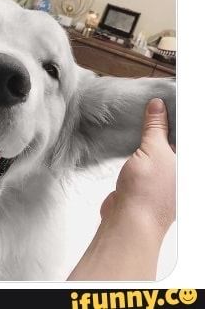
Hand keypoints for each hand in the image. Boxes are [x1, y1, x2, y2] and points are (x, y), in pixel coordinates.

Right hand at [68, 97, 174, 279]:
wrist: (128, 222)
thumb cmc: (148, 193)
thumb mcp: (154, 149)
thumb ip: (156, 126)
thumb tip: (158, 106)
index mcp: (188, 164)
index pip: (186, 132)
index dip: (178, 113)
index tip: (169, 96)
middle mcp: (182, 172)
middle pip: (176, 139)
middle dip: (166, 120)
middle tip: (157, 100)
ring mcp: (167, 177)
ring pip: (162, 146)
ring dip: (154, 131)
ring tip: (146, 112)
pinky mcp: (150, 182)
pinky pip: (148, 156)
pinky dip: (142, 145)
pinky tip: (134, 135)